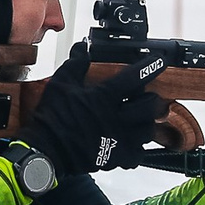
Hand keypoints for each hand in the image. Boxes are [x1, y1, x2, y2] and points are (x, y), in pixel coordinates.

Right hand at [23, 44, 167, 173]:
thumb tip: (83, 47)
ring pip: (148, 130)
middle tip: (146, 96)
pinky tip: (130, 140)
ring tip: (140, 118)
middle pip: (150, 106)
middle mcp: (116, 118)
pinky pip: (138, 154)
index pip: (134, 78)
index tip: (158, 61)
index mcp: (103, 97)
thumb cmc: (52, 117)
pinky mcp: (116, 157)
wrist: (46, 149)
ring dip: (147, 122)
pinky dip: (138, 147)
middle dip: (151, 98)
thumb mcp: (61, 83)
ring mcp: (118, 140)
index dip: (149, 67)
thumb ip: (76, 64)